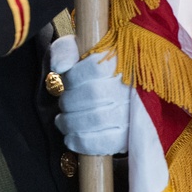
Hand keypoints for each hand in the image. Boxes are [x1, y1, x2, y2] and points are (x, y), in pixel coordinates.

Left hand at [50, 34, 129, 154]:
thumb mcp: (78, 48)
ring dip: (71, 123)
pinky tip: (70, 139)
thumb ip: (65, 51)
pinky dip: (83, 142)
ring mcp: (131, 113)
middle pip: (94, 94)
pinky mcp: (129, 135)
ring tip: (62, 121)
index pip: (95, 68)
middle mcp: (129, 87)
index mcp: (120, 61)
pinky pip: (106, 143)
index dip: (74, 77)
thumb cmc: (91, 66)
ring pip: (98, 119)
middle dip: (69, 101)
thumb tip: (59, 67)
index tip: (67, 81)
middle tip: (63, 103)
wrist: (119, 89)